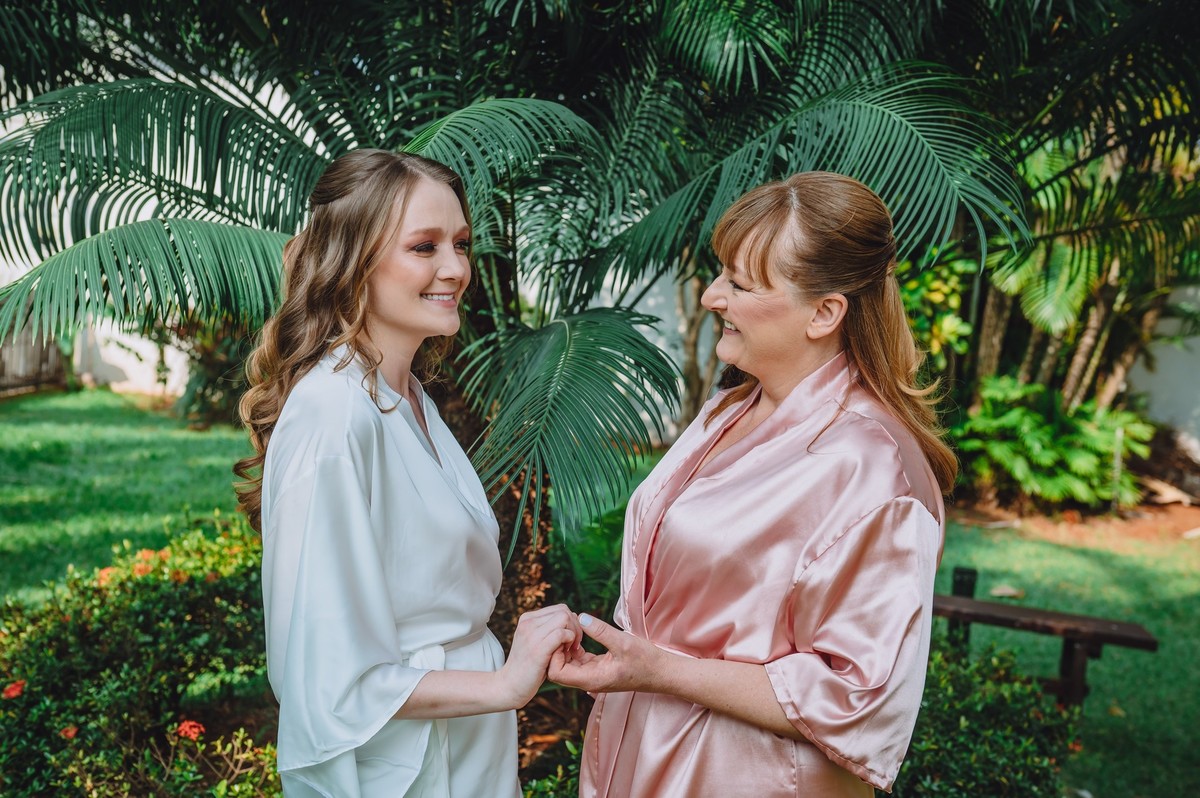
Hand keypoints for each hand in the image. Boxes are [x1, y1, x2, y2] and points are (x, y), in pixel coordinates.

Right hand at [496, 604, 582, 707]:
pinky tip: (567, 653)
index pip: (560, 608)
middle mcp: (528, 622)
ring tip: (571, 650)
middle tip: (574, 645)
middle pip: (564, 611)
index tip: (571, 640)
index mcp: (527, 619)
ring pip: (564, 618)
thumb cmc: (528, 667)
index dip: (571, 623)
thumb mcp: (535, 642)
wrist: (510, 686)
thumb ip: (548, 629)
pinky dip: (570, 641)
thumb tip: (572, 618)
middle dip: (576, 627)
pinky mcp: (537, 649)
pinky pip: (561, 634)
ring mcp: (531, 635)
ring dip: (574, 634)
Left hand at [548, 613, 667, 693]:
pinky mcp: (598, 668)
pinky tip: (581, 633)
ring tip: (573, 628)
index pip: (556, 673)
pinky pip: (578, 660)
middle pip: (557, 669)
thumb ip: (600, 631)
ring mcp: (593, 676)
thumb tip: (580, 617)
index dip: (554, 653)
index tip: (564, 634)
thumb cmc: (646, 660)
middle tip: (566, 629)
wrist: (663, 673)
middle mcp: (589, 681)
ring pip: (567, 664)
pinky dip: (575, 647)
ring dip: (566, 647)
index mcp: (592, 679)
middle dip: (557, 649)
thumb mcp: (623, 642)